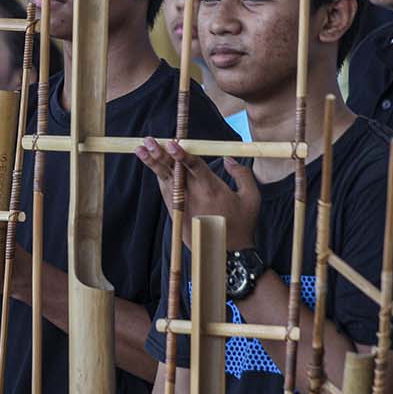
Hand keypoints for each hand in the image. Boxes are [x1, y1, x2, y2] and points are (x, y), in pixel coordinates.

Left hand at [135, 138, 259, 249]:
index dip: (182, 153)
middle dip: (159, 154)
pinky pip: (165, 192)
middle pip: (174, 170)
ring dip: (153, 164)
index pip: (194, 166)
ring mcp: (182, 204)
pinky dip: (158, 177)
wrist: (228, 253)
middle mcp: (194, 194)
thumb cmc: (242, 224)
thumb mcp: (251, 197)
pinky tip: (151, 165)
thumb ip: (241, 174)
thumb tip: (228, 158)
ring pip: (165, 179)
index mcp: (212, 187)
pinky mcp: (176, 213)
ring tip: (140, 150)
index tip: (172, 142)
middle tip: (147, 140)